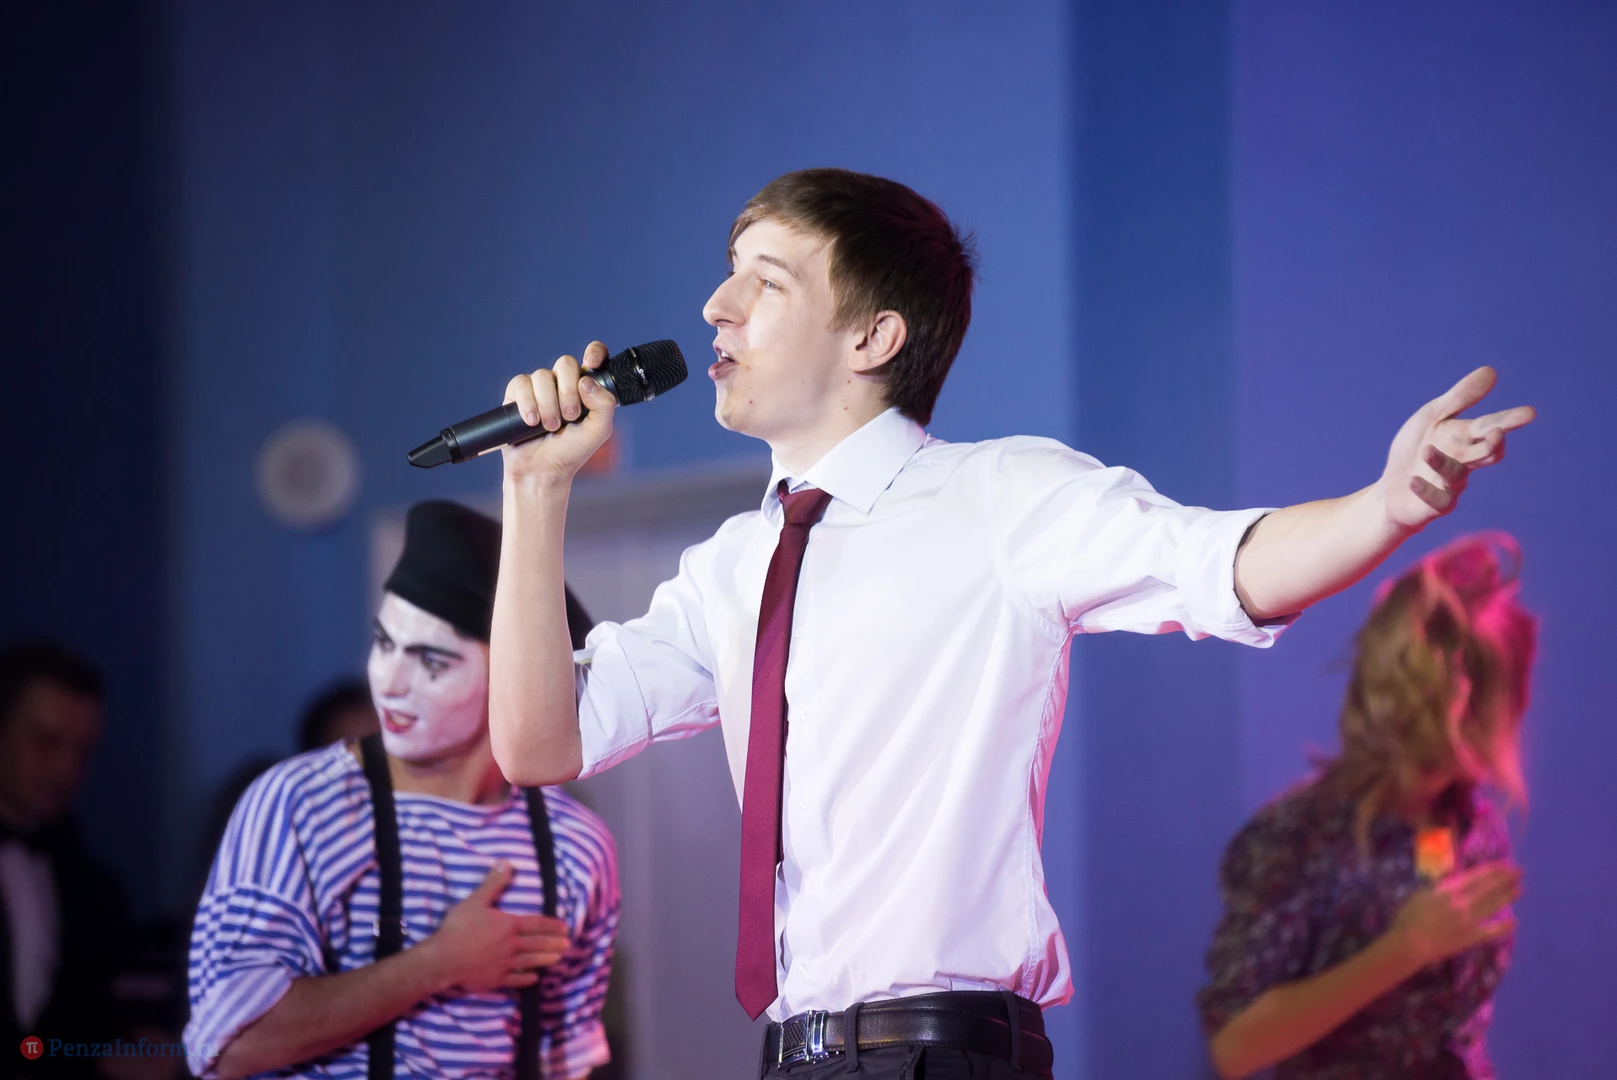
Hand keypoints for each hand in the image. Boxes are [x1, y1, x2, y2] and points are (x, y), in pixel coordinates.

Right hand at [425, 861, 569, 992]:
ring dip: (546, 959)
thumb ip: (493, 883)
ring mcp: (505, 965)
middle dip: (554, 943)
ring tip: (558, 959)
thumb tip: (506, 863)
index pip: (536, 924)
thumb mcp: (475, 900)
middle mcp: (511, 946)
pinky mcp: (495, 980)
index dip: (551, 925)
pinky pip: (516, 980)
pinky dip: (527, 979)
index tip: (564, 927)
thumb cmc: (458, 928)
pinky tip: (534, 978)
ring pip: (531, 962)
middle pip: (537, 944)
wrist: (443, 960)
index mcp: (509, 925)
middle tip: (568, 944)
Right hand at [501, 341, 616, 485]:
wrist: (543, 470)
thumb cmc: (572, 451)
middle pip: (566, 363)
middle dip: (568, 391)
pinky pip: (521, 383)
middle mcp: (563, 382)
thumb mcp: (599, 430)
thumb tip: (586, 381)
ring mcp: (540, 386)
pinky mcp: (517, 393)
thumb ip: (604, 404)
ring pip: (543, 375)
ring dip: (548, 404)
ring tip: (550, 427)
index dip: (594, 352)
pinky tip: (531, 421)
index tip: (591, 363)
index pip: (594, 356)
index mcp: (586, 387)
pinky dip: (527, 404)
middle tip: (570, 417)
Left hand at [1380, 367, 1534, 529]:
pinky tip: (1413, 481)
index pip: (1491, 427)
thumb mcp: (1432, 417)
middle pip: (1486, 452)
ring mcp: (1452, 485)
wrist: (1391, 490)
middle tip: (1497, 432)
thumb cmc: (1414, 449)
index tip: (1530, 412)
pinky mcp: (1436, 505)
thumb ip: (1460, 397)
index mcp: (1464, 438)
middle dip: (1493, 442)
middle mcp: (1464, 461)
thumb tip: (1492, 371)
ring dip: (1442, 462)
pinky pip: (1437, 499)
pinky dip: (1425, 489)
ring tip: (1426, 450)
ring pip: (1456, 474)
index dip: (1509, 420)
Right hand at [1389, 860, 1520, 969]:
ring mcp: (1470, 920)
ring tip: (1519, 889)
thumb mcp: (1421, 894)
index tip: (1505, 863)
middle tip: (1519, 871)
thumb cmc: (1409, 916)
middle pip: (1489, 888)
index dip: (1492, 870)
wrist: (1410, 943)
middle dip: (1505, 879)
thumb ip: (1440, 887)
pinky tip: (1514, 922)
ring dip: (1507, 897)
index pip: (1476, 876)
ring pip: (1493, 906)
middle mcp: (1464, 902)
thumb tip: (1454, 881)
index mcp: (1449, 890)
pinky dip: (1504, 927)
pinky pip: (1492, 931)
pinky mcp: (1472, 937)